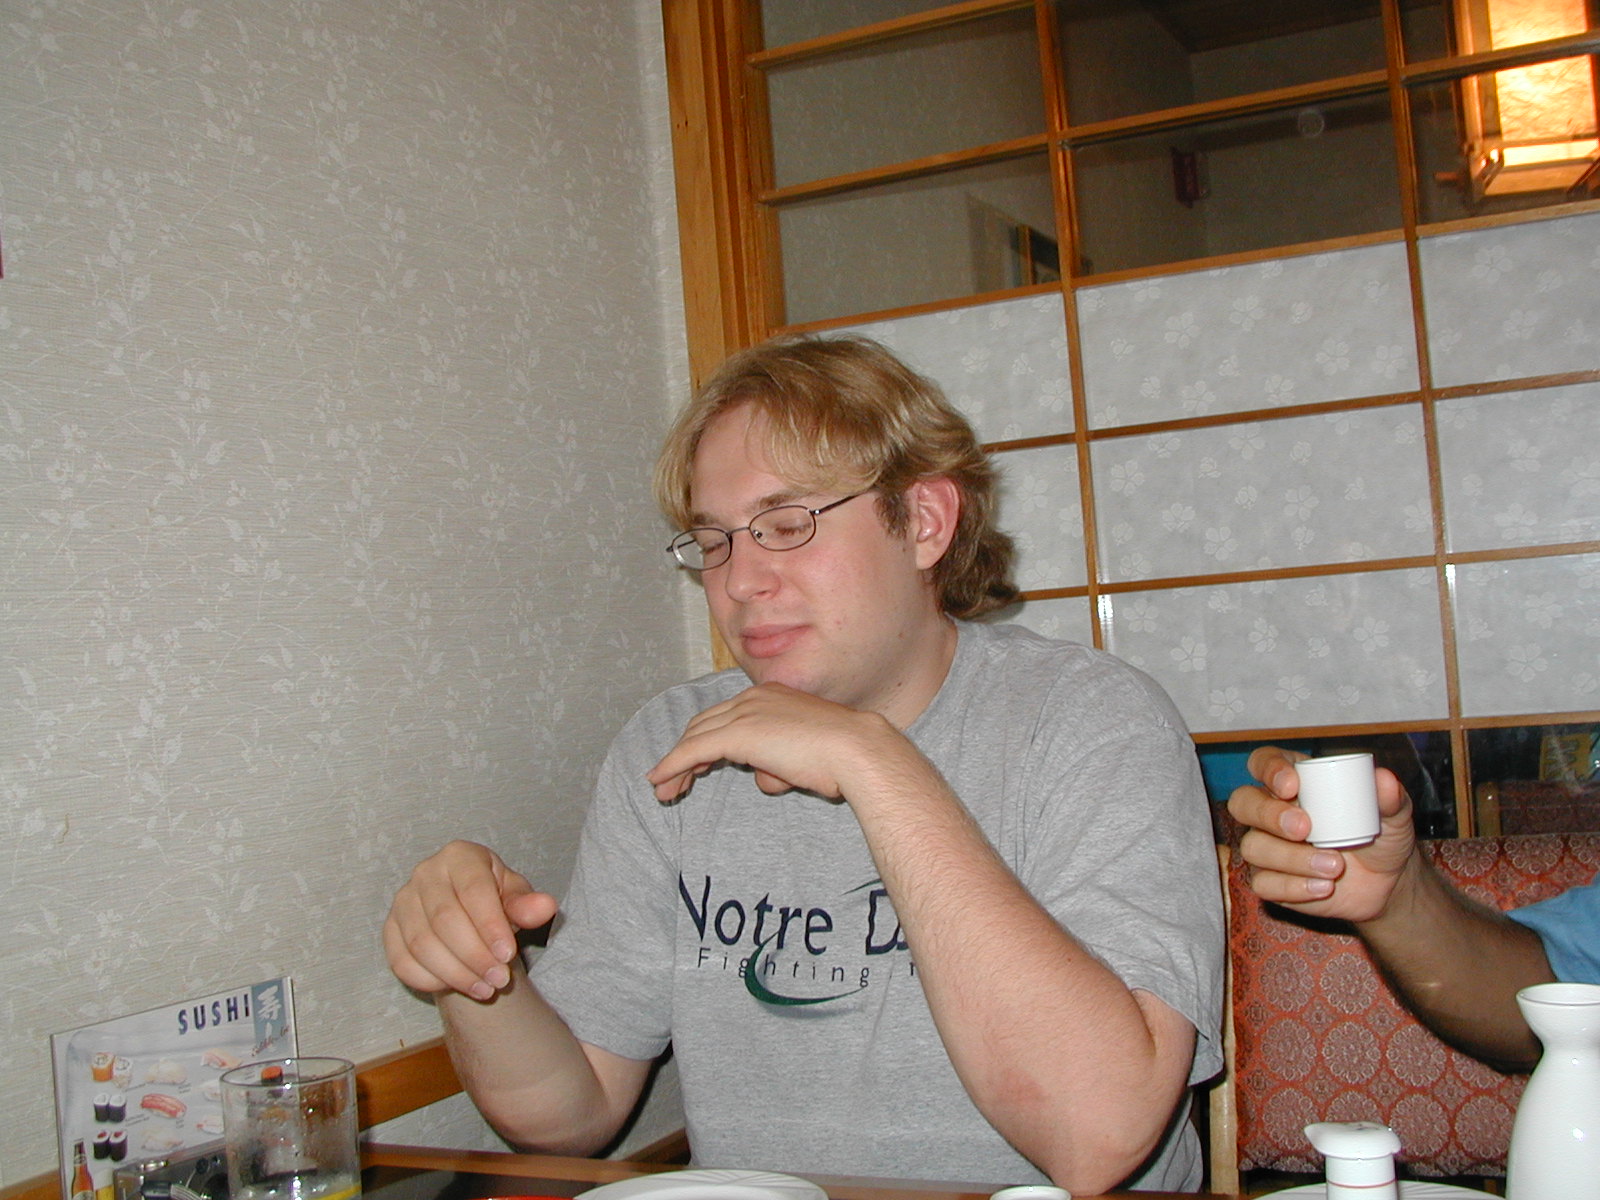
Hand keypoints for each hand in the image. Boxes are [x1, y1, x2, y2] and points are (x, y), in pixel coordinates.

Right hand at [384, 840, 558, 999]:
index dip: (490, 926)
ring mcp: (402, 901)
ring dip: (455, 973)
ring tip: (484, 988)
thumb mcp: (515, 897)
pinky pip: (402, 961)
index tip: (508, 956)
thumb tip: (546, 907)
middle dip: (474, 956)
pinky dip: (429, 980)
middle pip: (444, 919)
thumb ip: (528, 905)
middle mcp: (425, 873)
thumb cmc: (494, 899)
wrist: (466, 912)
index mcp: (460, 856)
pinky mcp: (389, 929)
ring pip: (422, 944)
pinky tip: (455, 987)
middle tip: (499, 980)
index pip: (473, 891)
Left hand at [645, 682, 904, 802]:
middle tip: (672, 782)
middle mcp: (754, 697)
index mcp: (772, 696)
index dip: (707, 742)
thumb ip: (780, 763)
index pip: (728, 717)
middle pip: (706, 724)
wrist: (857, 750)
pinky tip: (660, 780)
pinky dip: (673, 765)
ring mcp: (745, 712)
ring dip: (676, 765)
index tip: (697, 767)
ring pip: (696, 737)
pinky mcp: (737, 733)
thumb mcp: (805, 758)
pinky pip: (693, 750)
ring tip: (664, 791)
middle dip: (685, 753)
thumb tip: (766, 777)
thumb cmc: (842, 758)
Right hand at [1227, 746, 1418, 922]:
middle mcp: (1272, 810)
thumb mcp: (1394, 814)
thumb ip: (1389, 797)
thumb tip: (1383, 779)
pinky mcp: (1271, 880)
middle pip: (1242, 802)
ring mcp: (1268, 845)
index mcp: (1296, 781)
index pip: (1263, 762)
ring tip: (1334, 867)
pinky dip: (1293, 886)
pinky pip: (1262, 883)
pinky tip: (1323, 887)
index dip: (1268, 769)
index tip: (1291, 785)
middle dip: (1268, 815)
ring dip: (1292, 858)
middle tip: (1304, 829)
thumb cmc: (1382, 837)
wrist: (1388, 884)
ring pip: (1253, 847)